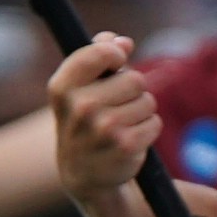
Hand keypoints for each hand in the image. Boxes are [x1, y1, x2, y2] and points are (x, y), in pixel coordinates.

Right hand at [42, 35, 164, 204]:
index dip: (115, 55)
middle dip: (132, 91)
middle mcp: (80, 107)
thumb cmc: (84, 119)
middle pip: (135, 79)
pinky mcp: (125, 146)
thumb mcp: (78, 87)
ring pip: (147, 101)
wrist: (83, 174)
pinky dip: (147, 130)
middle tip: (115, 106)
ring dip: (140, 111)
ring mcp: (103, 128)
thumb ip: (96, 54)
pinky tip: (129, 140)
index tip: (115, 63)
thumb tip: (124, 42)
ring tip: (121, 125)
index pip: (101, 52)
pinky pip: (154, 122)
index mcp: (62, 87)